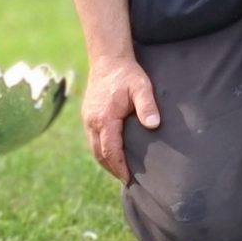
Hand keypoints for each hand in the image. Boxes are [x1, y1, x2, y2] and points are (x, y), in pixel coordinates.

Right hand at [80, 55, 159, 183]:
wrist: (107, 59)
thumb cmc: (127, 74)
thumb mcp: (141, 87)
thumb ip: (147, 106)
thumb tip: (153, 124)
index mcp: (104, 119)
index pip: (110, 151)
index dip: (119, 167)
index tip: (128, 180)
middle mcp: (92, 121)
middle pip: (100, 154)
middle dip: (112, 169)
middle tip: (127, 181)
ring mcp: (88, 119)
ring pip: (94, 148)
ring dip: (106, 161)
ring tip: (121, 172)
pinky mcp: (88, 116)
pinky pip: (93, 139)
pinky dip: (102, 151)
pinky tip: (112, 154)